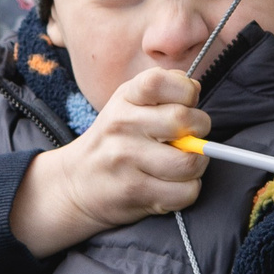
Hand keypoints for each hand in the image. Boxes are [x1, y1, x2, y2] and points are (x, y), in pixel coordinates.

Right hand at [8, 67, 207, 255]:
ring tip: (182, 165)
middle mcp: (122, 125)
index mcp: (125, 98)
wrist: (74, 184)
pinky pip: (185, 192)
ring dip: (196, 166)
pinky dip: (188, 190)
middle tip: (190, 140)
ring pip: (189, 162)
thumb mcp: (128, 104)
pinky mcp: (134, 191)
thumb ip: (163, 90)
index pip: (159, 81)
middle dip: (200, 132)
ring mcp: (125, 159)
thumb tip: (195, 89)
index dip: (186, 91)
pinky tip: (172, 185)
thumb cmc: (114, 141)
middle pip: (183, 121)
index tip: (186, 104)